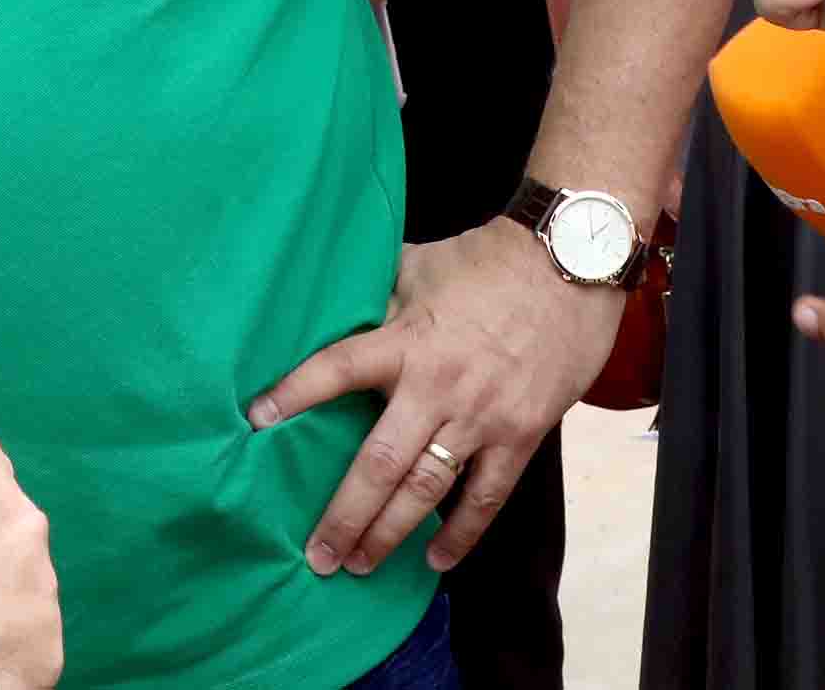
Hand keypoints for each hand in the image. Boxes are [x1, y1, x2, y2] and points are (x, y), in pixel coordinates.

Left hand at [253, 219, 598, 577]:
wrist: (568, 264)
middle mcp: (436, 387)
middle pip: (378, 463)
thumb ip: (380, 297)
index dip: (294, 394)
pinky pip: (486, 496)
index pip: (336, 370)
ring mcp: (480, 417)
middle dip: (344, 515)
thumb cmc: (487, 261)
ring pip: (425, 490)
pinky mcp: (521, 434)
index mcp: (404, 341)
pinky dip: (460, 533)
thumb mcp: (418, 265)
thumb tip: (339, 307)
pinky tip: (434, 559)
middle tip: (317, 554)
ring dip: (389, 532)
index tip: (256, 423)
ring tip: (358, 564)